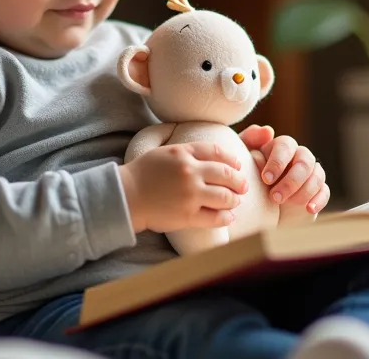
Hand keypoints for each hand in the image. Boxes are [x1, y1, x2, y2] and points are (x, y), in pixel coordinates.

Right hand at [119, 141, 248, 233]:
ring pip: (226, 197)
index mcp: (184, 153)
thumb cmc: (143, 173)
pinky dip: (226, 217)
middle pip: (227, 174)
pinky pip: (216, 218)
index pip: (218, 152)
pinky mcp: (188, 216)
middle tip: (243, 186)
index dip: (232, 160)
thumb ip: (189, 151)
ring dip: (235, 200)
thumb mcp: (165, 152)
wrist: (126, 196)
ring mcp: (190, 195)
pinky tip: (228, 217)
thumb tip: (213, 155)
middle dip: (239, 181)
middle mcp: (190, 172)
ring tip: (235, 201)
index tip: (237, 166)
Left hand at [240, 126, 329, 214]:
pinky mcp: (318, 190)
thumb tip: (268, 131)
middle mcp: (299, 157)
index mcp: (281, 147)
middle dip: (291, 180)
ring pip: (317, 175)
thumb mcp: (242, 160)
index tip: (265, 179)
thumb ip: (250, 141)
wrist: (258, 206)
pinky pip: (325, 191)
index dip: (277, 162)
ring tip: (287, 204)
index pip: (286, 146)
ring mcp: (311, 173)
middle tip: (275, 197)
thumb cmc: (248, 178)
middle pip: (305, 161)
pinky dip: (319, 199)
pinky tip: (309, 208)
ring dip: (303, 191)